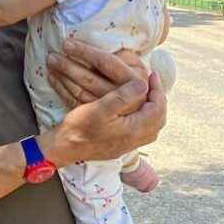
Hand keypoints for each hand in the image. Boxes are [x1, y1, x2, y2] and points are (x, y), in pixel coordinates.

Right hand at [38, 71, 166, 165]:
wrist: (64, 149)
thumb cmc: (80, 128)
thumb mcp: (99, 108)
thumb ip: (123, 97)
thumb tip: (143, 84)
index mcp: (134, 129)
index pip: (157, 108)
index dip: (157, 89)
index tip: (153, 74)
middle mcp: (135, 140)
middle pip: (159, 119)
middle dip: (159, 99)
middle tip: (153, 83)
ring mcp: (129, 145)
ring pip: (152, 127)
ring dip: (153, 109)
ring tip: (148, 95)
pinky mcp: (121, 147)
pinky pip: (143, 132)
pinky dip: (145, 118)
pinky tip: (136, 110)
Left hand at [46, 39, 147, 109]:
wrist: (135, 108)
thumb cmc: (132, 78)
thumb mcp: (135, 64)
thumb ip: (123, 55)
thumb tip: (103, 44)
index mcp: (132, 80)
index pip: (106, 63)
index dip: (85, 52)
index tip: (67, 44)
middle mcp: (121, 97)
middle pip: (90, 79)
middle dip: (68, 66)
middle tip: (52, 56)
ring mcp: (107, 109)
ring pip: (80, 92)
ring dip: (62, 77)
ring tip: (50, 64)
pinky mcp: (96, 117)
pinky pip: (75, 102)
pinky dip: (62, 90)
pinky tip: (52, 78)